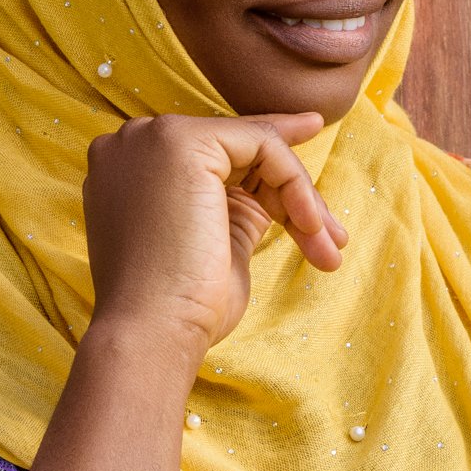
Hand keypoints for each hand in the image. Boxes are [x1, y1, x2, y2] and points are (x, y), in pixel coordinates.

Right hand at [83, 110, 346, 354]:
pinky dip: (294, 185)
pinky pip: (262, 145)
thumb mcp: (215, 245)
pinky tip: (311, 227)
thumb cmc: (181, 307)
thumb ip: (236, 209)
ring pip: (256, 145)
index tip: (310, 153)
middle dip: (293, 188)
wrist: (153, 333)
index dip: (267, 158)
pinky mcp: (182, 141)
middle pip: (238, 146)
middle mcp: (136, 143)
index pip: (214, 151)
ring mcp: (154, 137)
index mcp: (134, 170)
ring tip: (330, 247)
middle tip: (336, 235)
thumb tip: (275, 195)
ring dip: (301, 197)